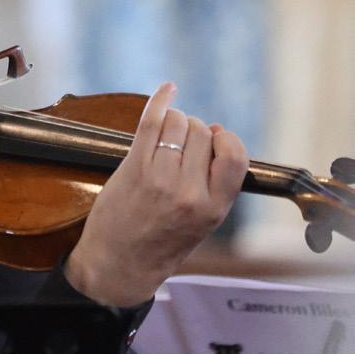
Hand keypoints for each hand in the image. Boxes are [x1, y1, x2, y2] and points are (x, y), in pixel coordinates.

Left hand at [64, 82, 248, 306]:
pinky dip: (160, 100)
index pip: (236, 155)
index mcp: (215, 208)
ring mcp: (160, 179)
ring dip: (175, 121)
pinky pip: (150, 122)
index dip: (225, 140)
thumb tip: (215, 132)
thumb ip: (214, 184)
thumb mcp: (203, 223)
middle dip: (194, 130)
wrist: (119, 264)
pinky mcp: (133, 169)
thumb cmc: (160, 243)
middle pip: (203, 134)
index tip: (213, 140)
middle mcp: (190, 193)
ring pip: (178, 124)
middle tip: (180, 143)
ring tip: (167, 135)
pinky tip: (167, 89)